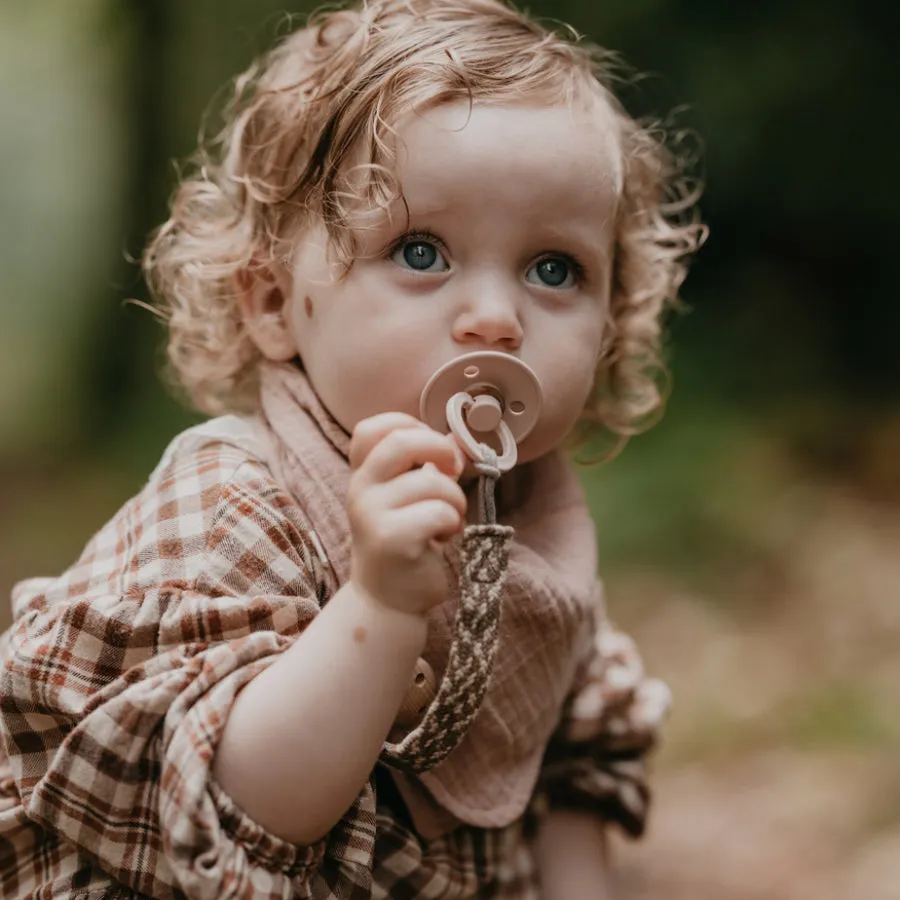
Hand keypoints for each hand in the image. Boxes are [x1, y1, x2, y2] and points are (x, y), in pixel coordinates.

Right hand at [347, 413, 466, 615]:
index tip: (432, 448)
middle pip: (401, 441)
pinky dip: (454, 524)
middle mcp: (360, 489)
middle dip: (440, 450)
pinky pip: (440, 513)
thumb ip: (430, 465)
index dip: (408, 426)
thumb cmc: (405, 543)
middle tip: (454, 472)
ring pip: (433, 482)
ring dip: (455, 500)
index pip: (370, 428)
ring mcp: (372, 514)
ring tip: (447, 521)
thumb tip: (458, 438)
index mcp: (363, 475)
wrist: (387, 600)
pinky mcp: (392, 539)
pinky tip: (443, 538)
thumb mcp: (412, 498)